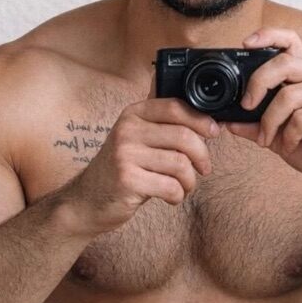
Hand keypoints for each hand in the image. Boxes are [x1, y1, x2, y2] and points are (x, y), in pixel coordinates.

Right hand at [60, 67, 218, 236]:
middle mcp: (127, 130)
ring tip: (184, 186)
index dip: (201, 120)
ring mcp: (125, 155)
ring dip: (190, 181)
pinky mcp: (127, 180)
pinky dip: (178, 195)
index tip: (213, 133)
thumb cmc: (122, 169)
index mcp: (133, 114)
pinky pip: (170, 187)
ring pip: (180, 164)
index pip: (175, 107)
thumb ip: (162, 121)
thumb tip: (198, 102)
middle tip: (203, 168)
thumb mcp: (137, 138)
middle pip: (184, 136)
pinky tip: (171, 197)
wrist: (88, 200)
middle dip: (202, 156)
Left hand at [226, 27, 301, 188]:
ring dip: (270, 122)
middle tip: (247, 108)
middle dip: (257, 84)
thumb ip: (256, 126)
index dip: (267, 36)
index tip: (245, 44)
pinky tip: (290, 146)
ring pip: (288, 95)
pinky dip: (289, 136)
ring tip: (267, 140)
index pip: (290, 40)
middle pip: (283, 62)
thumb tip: (228, 122)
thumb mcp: (280, 137)